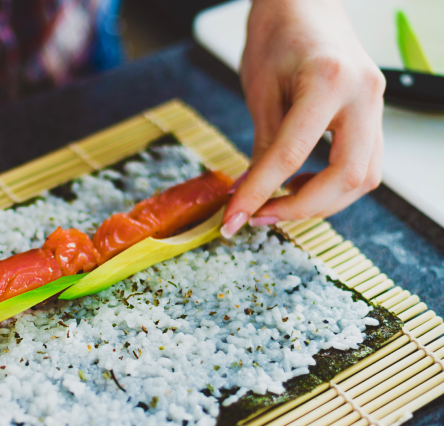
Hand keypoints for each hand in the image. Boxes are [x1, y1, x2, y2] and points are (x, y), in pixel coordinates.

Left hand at [221, 0, 385, 236]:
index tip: (234, 219)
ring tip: (280, 202)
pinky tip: (303, 185)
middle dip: (302, 207)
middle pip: (348, 176)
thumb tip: (251, 194)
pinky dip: (334, 186)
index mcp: (328, 81)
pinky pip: (365, 165)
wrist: (305, 3)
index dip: (259, 193)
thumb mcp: (260, 91)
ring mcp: (376, 105)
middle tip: (260, 216)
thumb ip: (263, 146)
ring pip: (364, 177)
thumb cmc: (278, 35)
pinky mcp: (375, 114)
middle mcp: (363, 95)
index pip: (291, 155)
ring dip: (322, 202)